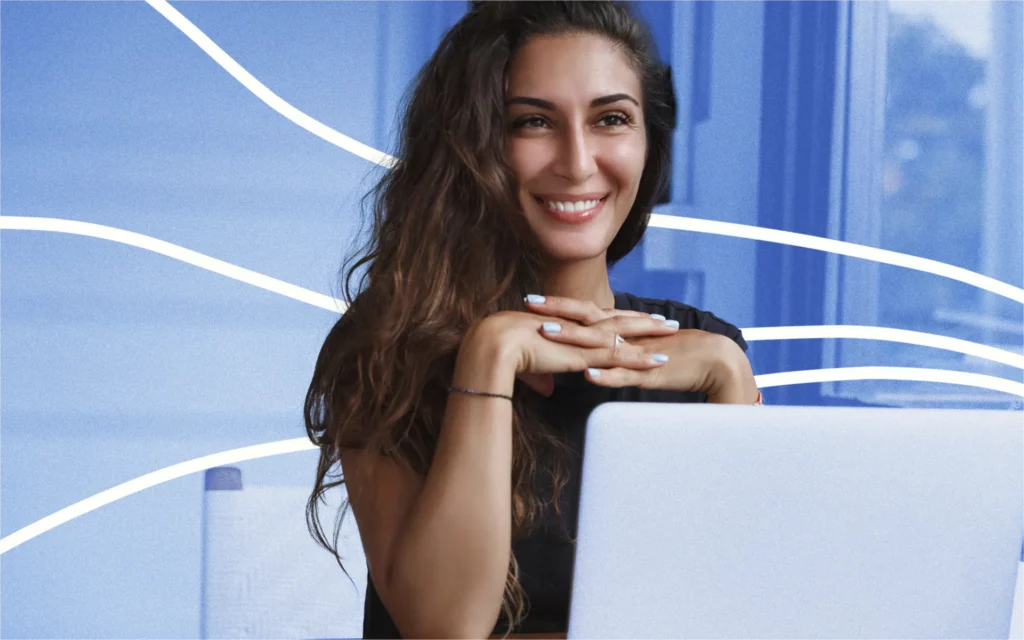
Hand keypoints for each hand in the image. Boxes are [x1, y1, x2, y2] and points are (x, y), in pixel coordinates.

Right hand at [464, 307, 673, 396]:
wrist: (496, 345)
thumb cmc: (504, 353)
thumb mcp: (528, 367)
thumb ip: (540, 376)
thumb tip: (546, 389)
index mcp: (565, 325)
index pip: (598, 319)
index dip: (618, 319)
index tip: (636, 318)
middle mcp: (579, 328)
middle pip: (618, 322)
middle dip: (643, 321)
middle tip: (666, 321)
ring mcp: (584, 340)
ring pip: (625, 335)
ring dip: (651, 335)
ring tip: (673, 333)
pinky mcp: (585, 356)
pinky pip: (619, 358)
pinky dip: (640, 359)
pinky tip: (658, 361)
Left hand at [525, 294, 758, 401]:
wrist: (715, 359)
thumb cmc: (674, 356)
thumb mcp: (638, 350)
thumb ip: (615, 349)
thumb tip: (592, 351)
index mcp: (623, 328)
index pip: (586, 312)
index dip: (559, 305)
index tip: (531, 299)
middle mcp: (626, 335)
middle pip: (587, 319)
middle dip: (558, 311)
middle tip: (529, 303)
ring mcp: (636, 352)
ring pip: (600, 343)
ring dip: (574, 338)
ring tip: (547, 332)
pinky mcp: (648, 373)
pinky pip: (625, 374)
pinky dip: (606, 374)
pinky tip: (588, 375)